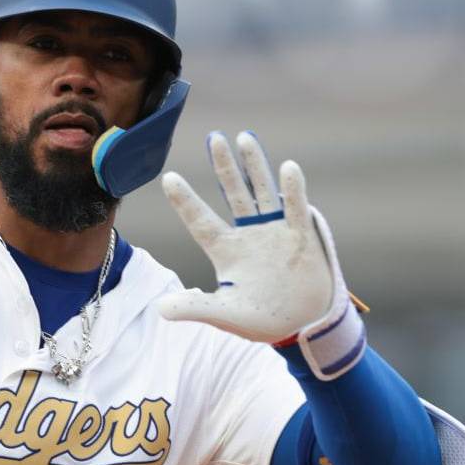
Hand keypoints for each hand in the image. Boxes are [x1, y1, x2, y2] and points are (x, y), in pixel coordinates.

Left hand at [158, 132, 361, 377]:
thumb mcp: (225, 315)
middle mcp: (248, 234)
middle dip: (224, 166)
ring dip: (254, 166)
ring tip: (244, 137)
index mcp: (226, 250)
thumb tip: (160, 308)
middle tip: (214, 138)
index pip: (200, 220)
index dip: (185, 201)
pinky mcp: (301, 237)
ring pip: (262, 191)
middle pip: (233, 193)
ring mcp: (275, 232)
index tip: (168, 178)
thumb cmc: (263, 320)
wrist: (304, 326)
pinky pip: (297, 208)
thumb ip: (195, 307)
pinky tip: (288, 167)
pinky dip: (293, 190)